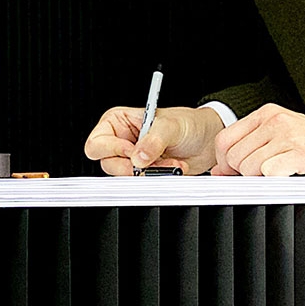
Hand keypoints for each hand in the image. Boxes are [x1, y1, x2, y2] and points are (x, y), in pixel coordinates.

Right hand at [83, 105, 228, 175]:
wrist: (207, 139)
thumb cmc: (188, 123)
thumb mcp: (170, 126)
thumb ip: (153, 141)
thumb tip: (138, 157)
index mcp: (118, 122)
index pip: (97, 143)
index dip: (113, 150)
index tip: (133, 151)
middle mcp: (121, 141)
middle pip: (108, 164)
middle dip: (134, 166)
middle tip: (153, 161)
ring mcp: (132, 159)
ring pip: (126, 177)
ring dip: (150, 173)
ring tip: (170, 162)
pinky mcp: (144, 173)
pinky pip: (142, 183)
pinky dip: (158, 178)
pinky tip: (172, 167)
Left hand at [213, 104, 304, 181]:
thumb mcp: (279, 139)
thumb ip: (248, 149)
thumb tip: (219, 170)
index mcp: (266, 114)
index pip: (224, 140)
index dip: (224, 163)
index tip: (236, 173)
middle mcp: (275, 120)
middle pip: (234, 157)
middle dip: (243, 174)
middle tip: (265, 176)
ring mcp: (288, 135)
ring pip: (249, 167)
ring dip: (260, 180)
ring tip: (280, 176)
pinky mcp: (301, 153)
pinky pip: (269, 173)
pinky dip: (275, 182)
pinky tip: (289, 178)